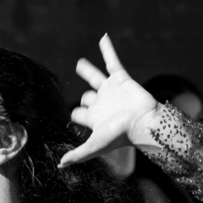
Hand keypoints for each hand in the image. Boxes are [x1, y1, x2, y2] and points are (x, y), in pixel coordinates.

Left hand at [61, 34, 158, 166]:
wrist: (143, 122)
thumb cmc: (120, 136)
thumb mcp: (95, 146)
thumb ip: (77, 154)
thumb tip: (60, 165)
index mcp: (94, 118)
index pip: (78, 114)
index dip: (73, 114)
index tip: (70, 115)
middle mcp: (102, 103)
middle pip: (87, 96)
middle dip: (83, 97)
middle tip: (80, 97)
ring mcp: (112, 91)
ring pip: (96, 77)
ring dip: (87, 70)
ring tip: (79, 64)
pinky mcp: (121, 79)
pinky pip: (113, 60)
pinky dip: (108, 49)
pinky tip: (103, 37)